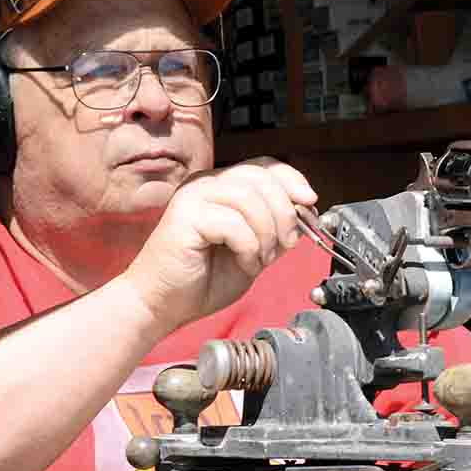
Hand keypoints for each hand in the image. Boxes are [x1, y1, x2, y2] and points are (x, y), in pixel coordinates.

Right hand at [122, 157, 317, 329]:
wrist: (162, 304)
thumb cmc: (201, 280)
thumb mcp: (254, 248)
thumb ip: (275, 228)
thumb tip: (304, 211)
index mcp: (221, 186)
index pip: (265, 166)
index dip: (292, 181)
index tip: (309, 203)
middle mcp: (206, 184)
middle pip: (262, 178)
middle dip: (284, 213)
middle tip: (285, 245)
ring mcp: (193, 197)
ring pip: (250, 199)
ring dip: (266, 234)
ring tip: (259, 258)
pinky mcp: (185, 216)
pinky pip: (235, 224)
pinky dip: (249, 248)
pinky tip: (243, 263)